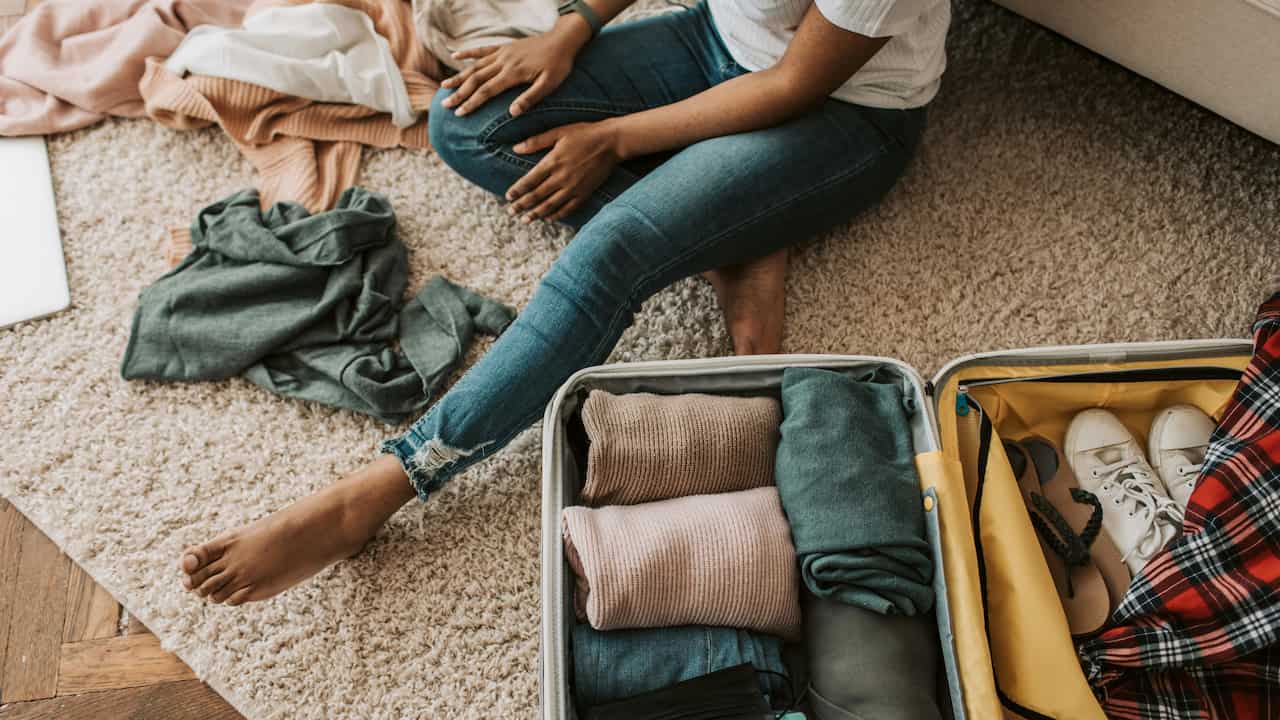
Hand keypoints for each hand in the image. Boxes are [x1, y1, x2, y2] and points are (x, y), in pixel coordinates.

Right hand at [440, 24, 586, 116]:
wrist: (562, 40)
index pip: (487, 90)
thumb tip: (512, 113)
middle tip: (445, 105)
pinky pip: (482, 50)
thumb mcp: (550, 84)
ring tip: (444, 86)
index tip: (459, 113)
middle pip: (476, 79)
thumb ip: (530, 98)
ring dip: (458, 76)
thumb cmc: (558, 65)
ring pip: (475, 66)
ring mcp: (502, 53)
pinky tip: (455, 57)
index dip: (471, 102)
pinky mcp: (504, 48)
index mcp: (513, 73)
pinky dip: (468, 54)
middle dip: (459, 92)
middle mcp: (503, 62)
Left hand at [506, 121, 621, 222]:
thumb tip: (515, 148)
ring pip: (551, 205)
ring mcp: (574, 187)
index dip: (517, 190)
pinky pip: (568, 208)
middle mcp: (561, 177)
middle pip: (537, 195)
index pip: (529, 180)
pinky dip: (557, 215)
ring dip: (536, 214)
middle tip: (511, 213)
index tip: (508, 197)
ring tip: (526, 220)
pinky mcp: (585, 193)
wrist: (612, 142)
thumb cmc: (585, 134)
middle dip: (522, 205)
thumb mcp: (559, 132)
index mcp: (553, 161)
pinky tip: (548, 219)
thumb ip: (536, 141)